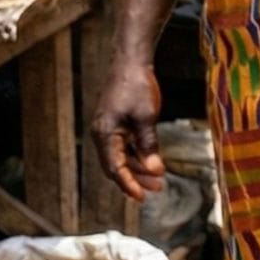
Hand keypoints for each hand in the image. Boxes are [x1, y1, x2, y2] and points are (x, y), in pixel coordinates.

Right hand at [91, 59, 164, 201]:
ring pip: (121, 157)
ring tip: (158, 179)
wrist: (130, 62)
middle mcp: (102, 135)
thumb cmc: (137, 86)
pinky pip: (124, 146)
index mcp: (105, 134)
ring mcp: (108, 129)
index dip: (128, 184)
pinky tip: (151, 162)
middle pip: (116, 166)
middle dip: (135, 179)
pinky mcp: (115, 124)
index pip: (115, 168)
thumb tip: (155, 171)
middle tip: (156, 190)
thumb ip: (149, 145)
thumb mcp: (147, 117)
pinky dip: (137, 155)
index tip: (141, 198)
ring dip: (138, 168)